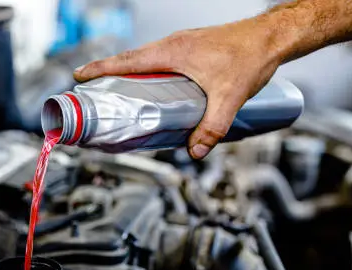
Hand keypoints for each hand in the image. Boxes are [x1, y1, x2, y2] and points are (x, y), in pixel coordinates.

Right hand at [73, 18, 284, 158]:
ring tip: (119, 92)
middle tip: (92, 89)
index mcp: (173, 52)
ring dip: (129, 72)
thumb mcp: (229, 97)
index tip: (80, 76)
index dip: (101, 68)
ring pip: (146, 59)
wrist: (271, 37)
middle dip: (108, 72)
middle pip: (130, 59)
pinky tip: (155, 88)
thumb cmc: (250, 55)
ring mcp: (182, 45)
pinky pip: (160, 60)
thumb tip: (195, 151)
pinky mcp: (191, 49)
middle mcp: (173, 45)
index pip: (127, 60)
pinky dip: (148, 71)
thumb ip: (212, 127)